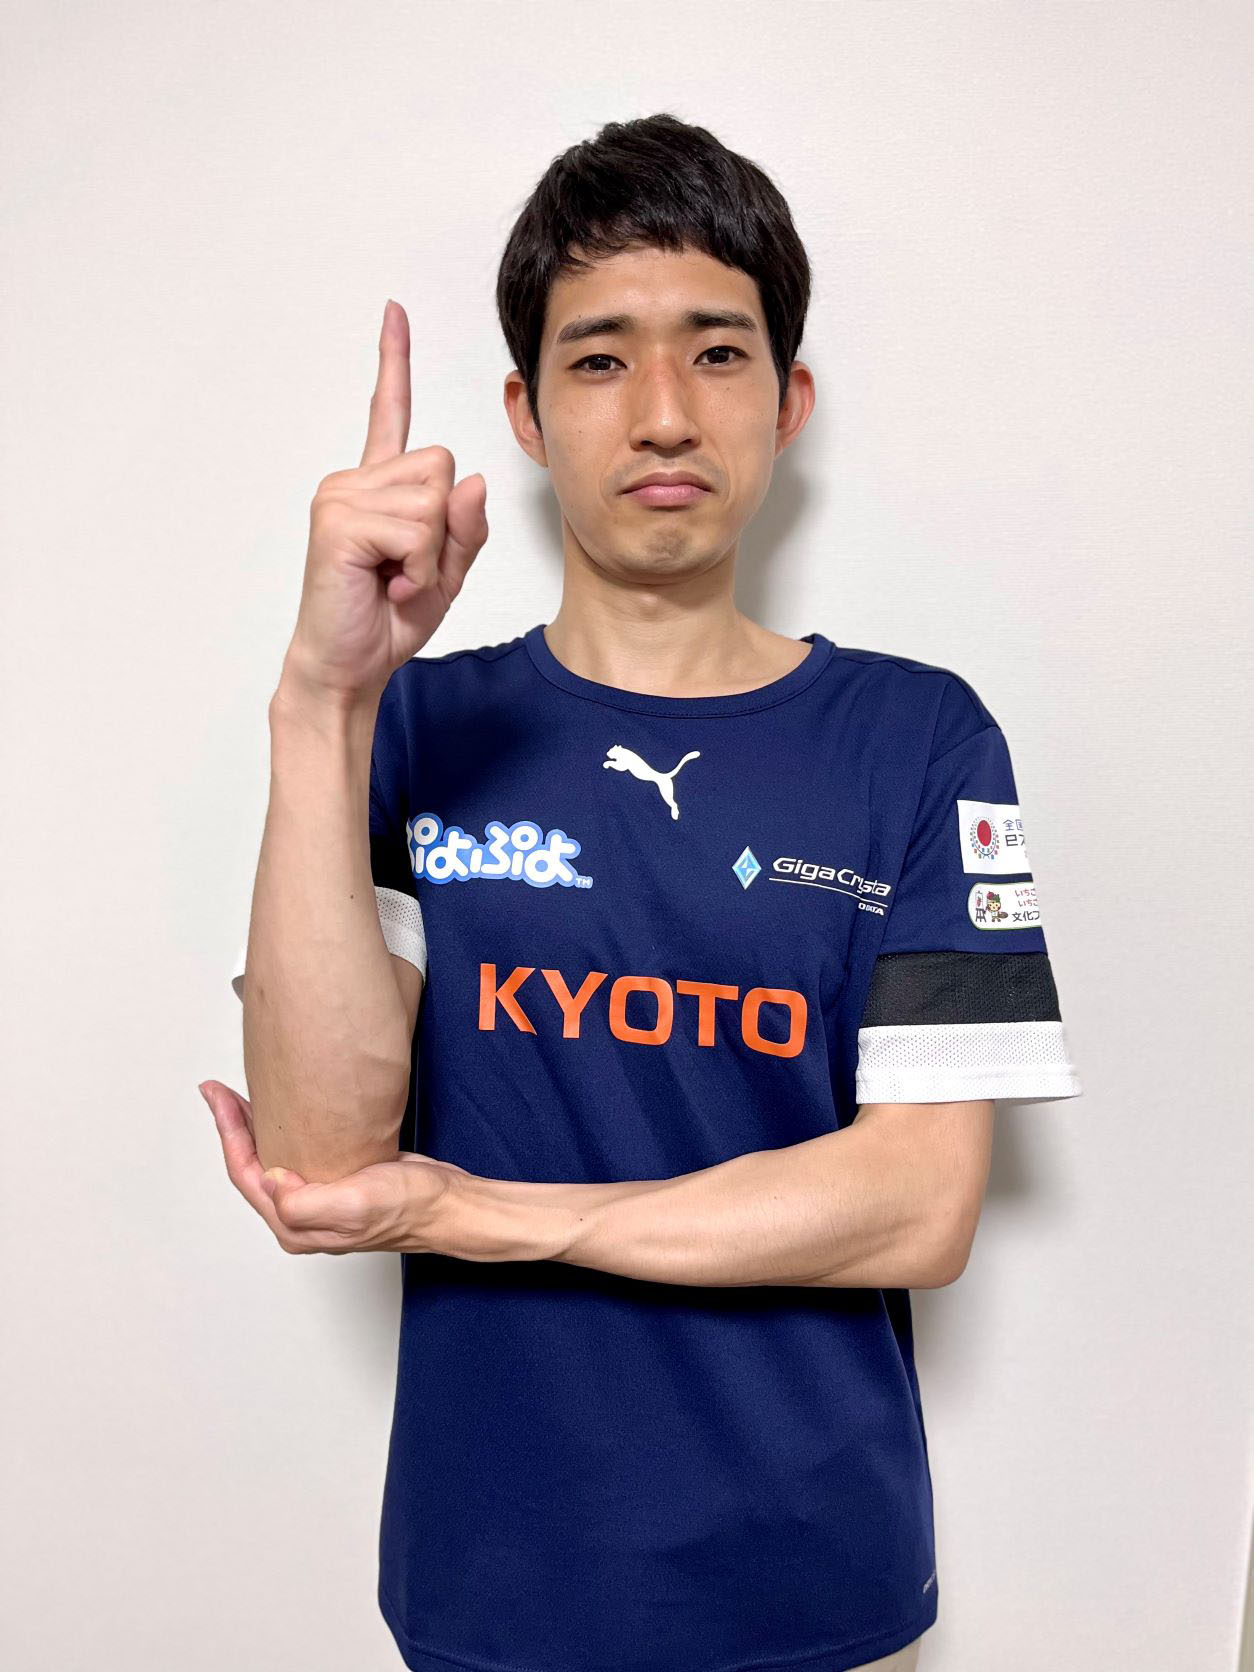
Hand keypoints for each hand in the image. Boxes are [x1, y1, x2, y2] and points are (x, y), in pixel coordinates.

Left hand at [197, 1079, 466, 1255]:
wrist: (447, 1203)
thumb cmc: (410, 1206)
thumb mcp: (355, 1204)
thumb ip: (305, 1202)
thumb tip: (272, 1179)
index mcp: (295, 1226)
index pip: (246, 1174)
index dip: (227, 1132)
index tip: (217, 1096)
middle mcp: (300, 1216)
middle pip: (251, 1167)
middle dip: (232, 1127)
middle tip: (218, 1090)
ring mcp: (316, 1201)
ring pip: (270, 1160)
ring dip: (252, 1128)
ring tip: (239, 1097)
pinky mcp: (333, 1184)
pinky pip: (294, 1155)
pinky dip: (280, 1130)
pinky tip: (282, 1113)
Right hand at [281, 298, 489, 707]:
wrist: (349, 668)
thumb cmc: (387, 620)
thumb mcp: (446, 573)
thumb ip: (466, 528)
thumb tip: (473, 482)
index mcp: (378, 487)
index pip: (389, 413)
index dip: (394, 362)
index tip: (394, 312)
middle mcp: (354, 480)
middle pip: (442, 467)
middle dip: (444, 527)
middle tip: (407, 569)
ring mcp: (342, 496)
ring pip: (433, 500)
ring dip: (430, 554)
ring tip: (393, 579)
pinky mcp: (340, 521)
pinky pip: (415, 530)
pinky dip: (417, 569)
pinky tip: (386, 586)